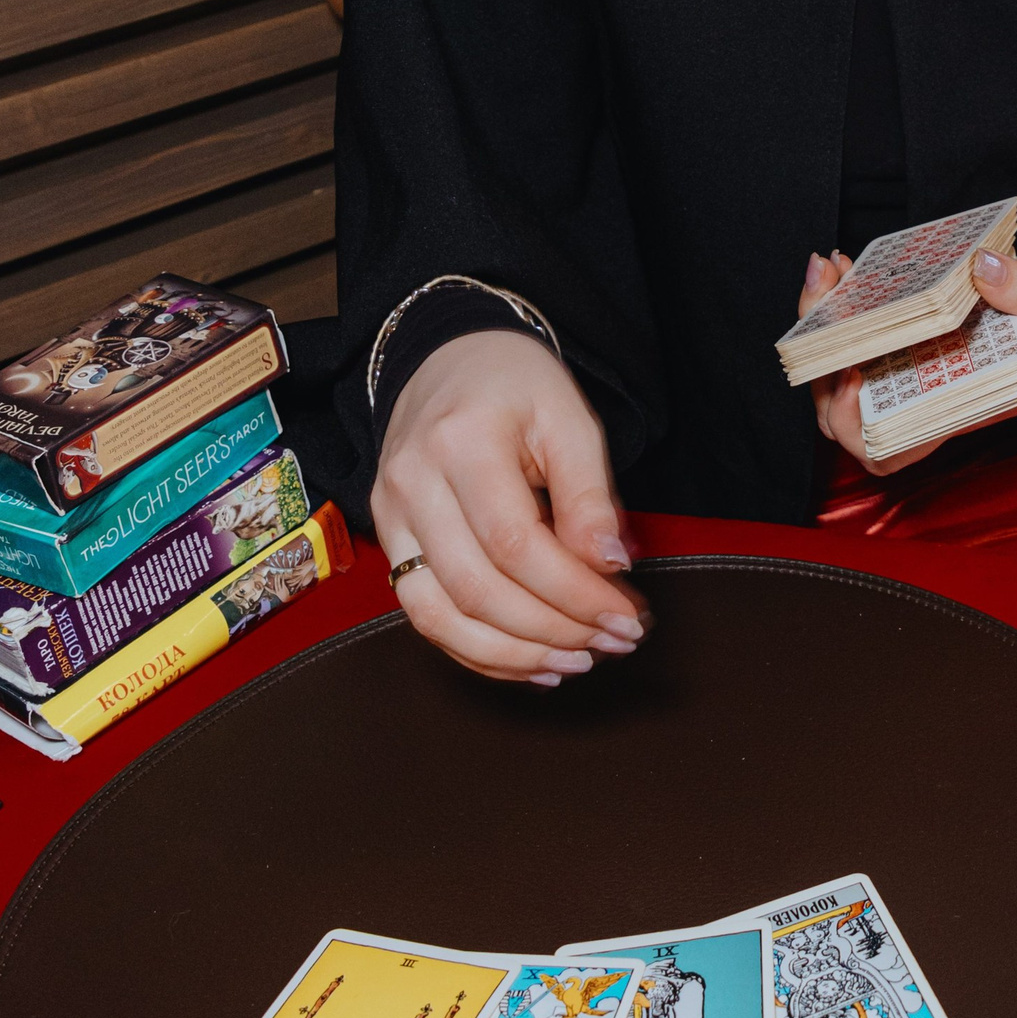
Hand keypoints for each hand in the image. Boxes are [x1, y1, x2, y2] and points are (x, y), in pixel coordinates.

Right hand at [371, 331, 646, 683]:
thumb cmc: (516, 385)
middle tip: (614, 642)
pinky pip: (424, 616)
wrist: (447, 357)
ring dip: (514, 653)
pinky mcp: (387, 540)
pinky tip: (531, 661)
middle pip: (477, 589)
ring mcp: (390, 515)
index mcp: (461, 441)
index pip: (517, 545)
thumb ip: (590, 494)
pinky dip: (478, 650)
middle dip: (553, 630)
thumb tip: (611, 568)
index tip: (628, 617)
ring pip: (439, 616)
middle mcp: (412, 482)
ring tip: (576, 660)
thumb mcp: (569, 417)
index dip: (575, 594)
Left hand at [801, 243, 1016, 470]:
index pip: (886, 449)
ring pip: (837, 375)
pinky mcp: (902, 347)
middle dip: (818, 355)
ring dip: (821, 326)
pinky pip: (855, 342)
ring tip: (829, 272)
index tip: (854, 373)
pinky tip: (849, 269)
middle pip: (843, 412)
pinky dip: (840, 310)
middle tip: (824, 290)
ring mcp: (905, 377)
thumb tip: (983, 266)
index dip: (854, 425)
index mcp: (951, 413)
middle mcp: (918, 403)